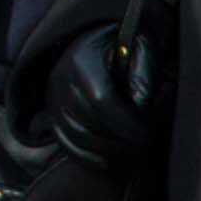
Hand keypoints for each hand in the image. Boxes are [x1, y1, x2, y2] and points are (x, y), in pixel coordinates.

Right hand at [48, 24, 166, 169]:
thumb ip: (145, 68)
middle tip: (145, 141)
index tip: (147, 132)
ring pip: (76, 136)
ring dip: (107, 150)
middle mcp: (60, 79)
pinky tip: (109, 160)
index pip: (100, 100)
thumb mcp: (141, 44)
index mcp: (81, 60)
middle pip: (88, 122)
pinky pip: (65, 143)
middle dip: (120, 139)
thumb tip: (142, 101)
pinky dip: (86, 157)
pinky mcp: (53, 113)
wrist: (97, 41)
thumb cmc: (126, 44)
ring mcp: (53, 98)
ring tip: (131, 148)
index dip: (126, 122)